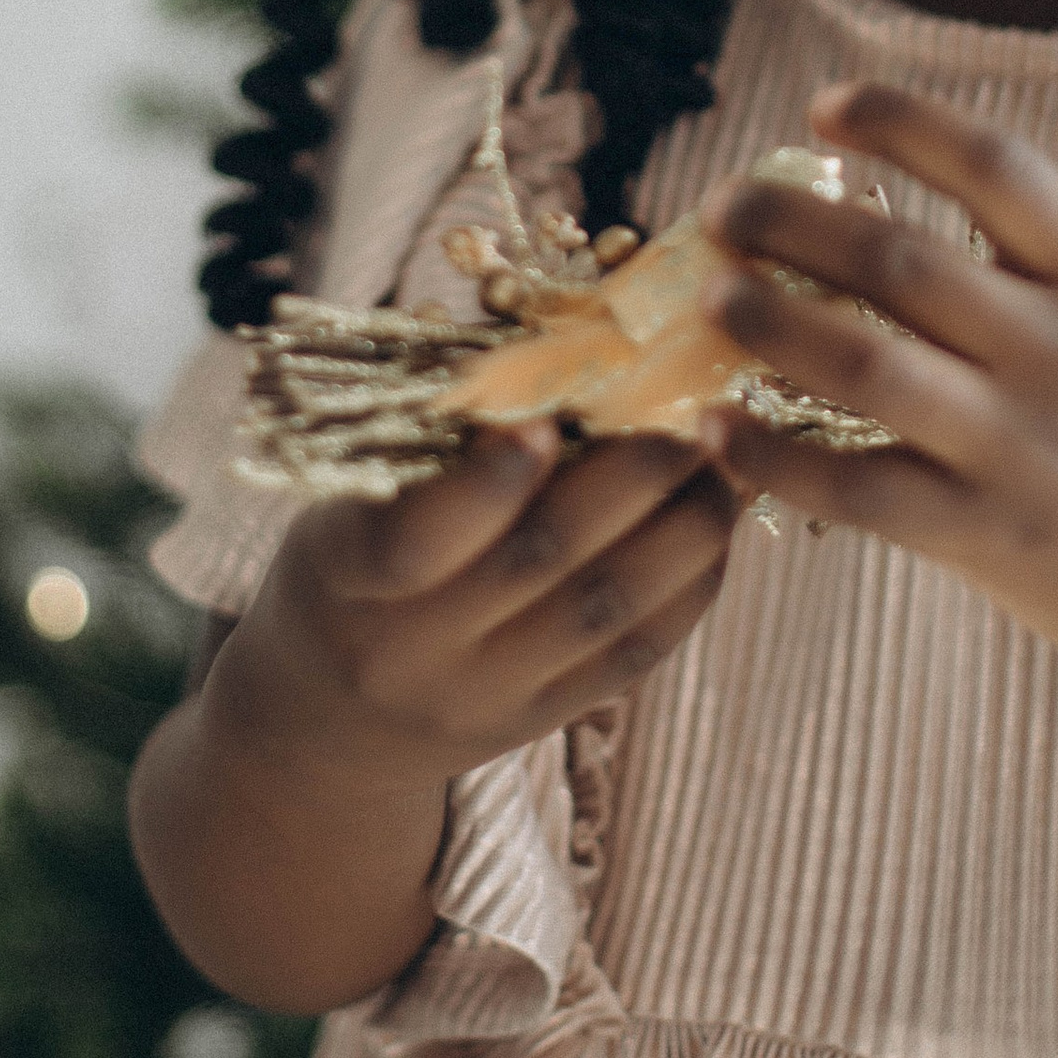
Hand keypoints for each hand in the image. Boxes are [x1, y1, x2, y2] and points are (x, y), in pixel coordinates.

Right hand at [211, 422, 742, 800]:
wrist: (327, 724)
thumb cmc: (348, 563)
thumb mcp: (350, 497)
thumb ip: (434, 432)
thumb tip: (555, 333)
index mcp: (345, 574)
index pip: (415, 541)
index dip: (486, 483)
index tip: (545, 420)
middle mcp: (414, 648)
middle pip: (540, 562)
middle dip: (630, 481)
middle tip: (695, 412)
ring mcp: (485, 694)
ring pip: (606, 609)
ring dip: (683, 528)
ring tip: (729, 458)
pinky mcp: (542, 720)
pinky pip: (634, 653)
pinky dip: (690, 584)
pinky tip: (720, 522)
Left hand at [699, 81, 1057, 694]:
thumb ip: (1032, 271)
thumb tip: (881, 212)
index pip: (996, 167)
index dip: (903, 122)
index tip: (824, 107)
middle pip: (902, 261)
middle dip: (791, 222)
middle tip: (723, 206)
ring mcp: (1023, 447)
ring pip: (864, 366)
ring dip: (768, 322)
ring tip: (713, 297)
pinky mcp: (986, 535)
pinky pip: (854, 487)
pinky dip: (772, 456)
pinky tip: (719, 428)